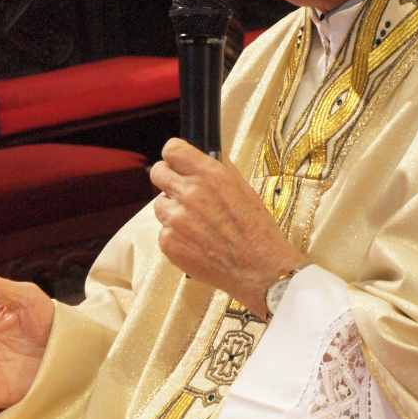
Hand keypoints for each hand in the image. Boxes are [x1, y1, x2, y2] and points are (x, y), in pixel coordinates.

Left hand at [150, 138, 307, 315]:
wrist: (259, 269)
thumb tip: (205, 153)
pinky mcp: (168, 242)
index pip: (171, 149)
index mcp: (208, 175)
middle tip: (184, 191)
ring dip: (173, 209)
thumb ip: (220, 167)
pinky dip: (175, 234)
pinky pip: (163, 230)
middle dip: (169, 179)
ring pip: (160, 203)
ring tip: (196, 223)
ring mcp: (174, 219)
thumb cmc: (257, 230)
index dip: (175, 156)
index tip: (179, 163)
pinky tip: (197, 241)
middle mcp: (188, 194)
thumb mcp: (244, 188)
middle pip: (158, 172)